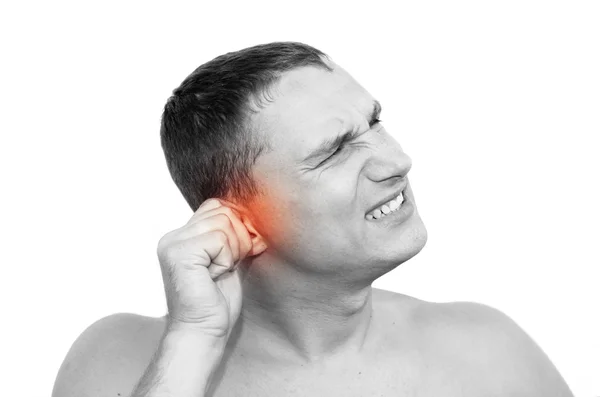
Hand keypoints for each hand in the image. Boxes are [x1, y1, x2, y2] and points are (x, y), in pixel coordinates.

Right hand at [156, 198, 259, 338]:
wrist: (202, 332)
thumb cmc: (215, 303)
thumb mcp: (228, 259)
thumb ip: (232, 236)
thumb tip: (252, 214)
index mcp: (181, 237)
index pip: (216, 206)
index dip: (237, 224)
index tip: (243, 249)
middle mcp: (173, 237)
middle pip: (222, 211)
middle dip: (238, 238)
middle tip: (230, 265)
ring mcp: (174, 244)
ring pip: (223, 223)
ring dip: (233, 250)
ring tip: (220, 272)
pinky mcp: (181, 254)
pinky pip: (219, 239)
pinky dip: (226, 258)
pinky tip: (215, 276)